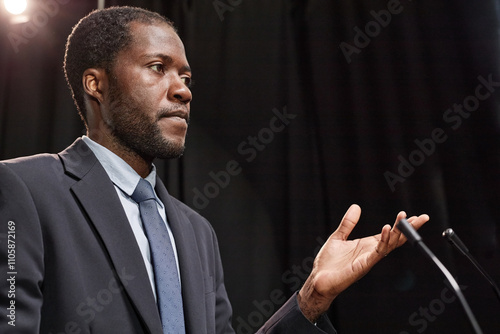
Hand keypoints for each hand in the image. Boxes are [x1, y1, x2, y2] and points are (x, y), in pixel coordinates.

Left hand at [297, 204, 428, 322]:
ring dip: (399, 232)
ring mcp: (369, 258)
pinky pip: (377, 251)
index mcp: (367, 245)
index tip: (412, 216)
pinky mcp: (363, 265)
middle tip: (422, 218)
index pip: (390, 234)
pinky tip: (387, 228)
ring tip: (405, 218)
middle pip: (395, 239)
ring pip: (390, 244)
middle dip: (409, 229)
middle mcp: (371, 252)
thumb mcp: (338, 237)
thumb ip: (348, 223)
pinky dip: (384, 240)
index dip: (401, 225)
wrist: (319, 279)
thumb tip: (356, 207)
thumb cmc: (328, 263)